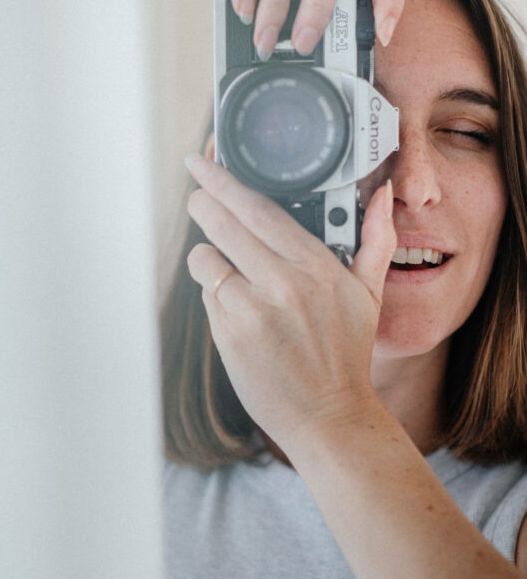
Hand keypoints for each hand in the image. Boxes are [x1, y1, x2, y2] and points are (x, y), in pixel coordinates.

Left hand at [184, 153, 395, 453]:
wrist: (329, 417)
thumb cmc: (346, 354)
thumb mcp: (369, 295)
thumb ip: (376, 240)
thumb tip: (382, 195)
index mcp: (317, 265)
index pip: (260, 208)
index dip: (224, 180)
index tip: (203, 161)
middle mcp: (283, 281)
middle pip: (223, 222)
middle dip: (202, 201)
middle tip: (196, 190)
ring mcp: (253, 308)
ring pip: (206, 258)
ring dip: (208, 256)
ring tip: (225, 266)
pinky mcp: (230, 333)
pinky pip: (207, 295)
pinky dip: (214, 294)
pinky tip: (235, 307)